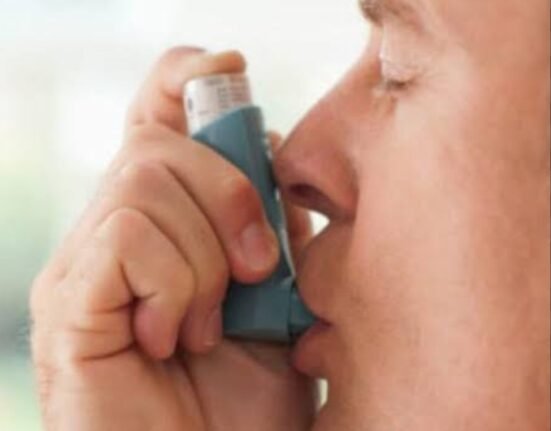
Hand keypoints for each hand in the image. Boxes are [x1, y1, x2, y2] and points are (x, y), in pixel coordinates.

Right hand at [30, 48, 317, 430]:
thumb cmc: (246, 398)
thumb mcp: (282, 298)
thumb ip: (270, 225)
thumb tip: (267, 151)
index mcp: (164, 219)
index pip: (155, 110)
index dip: (188, 78)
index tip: (230, 70)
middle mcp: (114, 229)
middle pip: (160, 140)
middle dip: (230, 193)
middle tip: (255, 268)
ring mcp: (85, 265)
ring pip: (144, 181)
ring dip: (205, 255)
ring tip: (211, 320)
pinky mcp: (70, 303)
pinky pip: (126, 238)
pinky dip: (175, 284)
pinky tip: (177, 336)